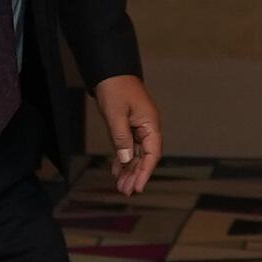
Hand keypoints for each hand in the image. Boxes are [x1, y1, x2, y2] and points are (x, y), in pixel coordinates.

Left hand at [91, 74, 163, 197]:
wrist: (109, 70)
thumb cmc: (115, 88)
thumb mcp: (116, 114)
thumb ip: (122, 138)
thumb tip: (127, 160)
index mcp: (150, 123)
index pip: (152, 153)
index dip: (145, 172)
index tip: (137, 187)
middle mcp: (147, 127)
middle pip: (144, 156)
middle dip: (135, 174)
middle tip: (125, 191)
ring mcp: (138, 127)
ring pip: (135, 154)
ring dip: (128, 170)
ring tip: (120, 186)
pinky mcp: (128, 126)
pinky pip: (127, 147)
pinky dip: (122, 159)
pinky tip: (117, 171)